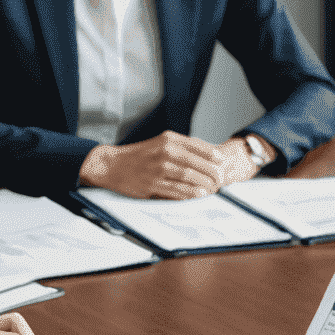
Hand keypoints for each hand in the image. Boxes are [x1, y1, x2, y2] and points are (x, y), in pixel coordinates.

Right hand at [79, 132, 258, 198]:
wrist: (111, 165)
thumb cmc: (139, 155)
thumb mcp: (160, 143)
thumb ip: (181, 147)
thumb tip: (206, 154)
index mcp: (168, 140)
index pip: (197, 145)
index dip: (212, 155)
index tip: (222, 162)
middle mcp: (164, 152)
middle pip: (196, 163)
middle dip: (212, 173)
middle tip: (220, 180)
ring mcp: (158, 169)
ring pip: (188, 177)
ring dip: (203, 185)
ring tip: (213, 189)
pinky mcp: (152, 184)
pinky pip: (176, 190)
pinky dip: (190, 193)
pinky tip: (198, 195)